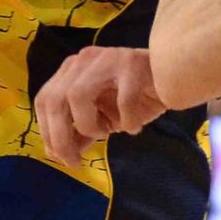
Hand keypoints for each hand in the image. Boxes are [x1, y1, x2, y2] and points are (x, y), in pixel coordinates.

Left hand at [35, 46, 168, 167]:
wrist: (175, 77)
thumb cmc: (137, 96)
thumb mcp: (103, 117)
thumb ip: (80, 131)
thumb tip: (56, 153)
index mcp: (74, 69)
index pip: (45, 98)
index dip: (47, 130)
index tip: (58, 155)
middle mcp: (86, 59)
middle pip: (56, 98)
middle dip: (60, 135)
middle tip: (74, 161)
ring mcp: (109, 58)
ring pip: (78, 94)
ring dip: (88, 124)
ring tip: (108, 132)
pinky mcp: (134, 63)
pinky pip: (123, 100)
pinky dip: (127, 121)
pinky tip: (134, 127)